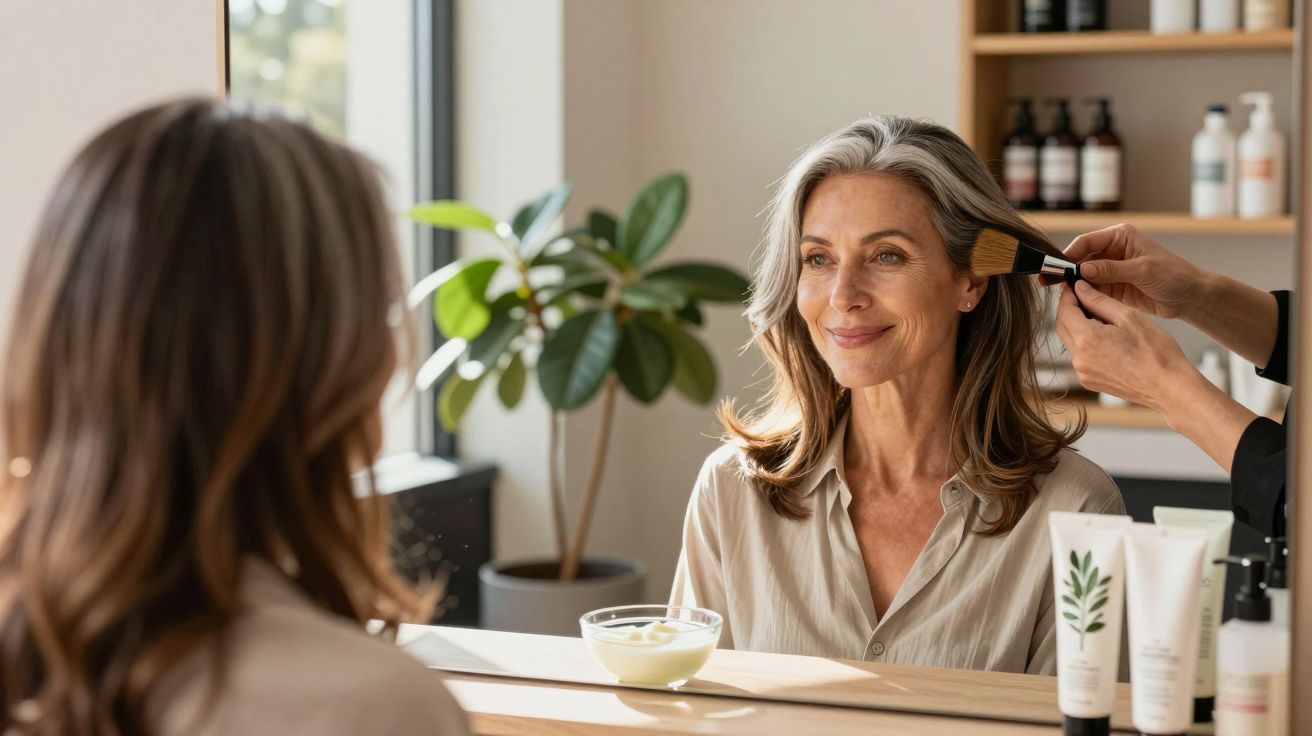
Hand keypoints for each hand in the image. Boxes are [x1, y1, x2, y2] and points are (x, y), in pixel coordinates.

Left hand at [1053, 280, 1195, 412]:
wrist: (1169, 387)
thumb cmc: (1156, 351)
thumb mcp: (1129, 316)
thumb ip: (1099, 300)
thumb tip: (1080, 288)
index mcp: (1086, 340)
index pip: (1064, 311)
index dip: (1067, 296)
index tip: (1075, 286)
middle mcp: (1079, 359)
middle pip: (1062, 327)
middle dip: (1069, 309)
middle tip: (1085, 296)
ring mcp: (1083, 373)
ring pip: (1070, 341)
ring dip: (1077, 326)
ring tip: (1099, 316)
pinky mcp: (1090, 381)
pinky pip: (1080, 356)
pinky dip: (1085, 342)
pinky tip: (1104, 336)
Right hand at [1063, 224, 1204, 319]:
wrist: (1189, 296)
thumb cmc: (1174, 275)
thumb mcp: (1143, 270)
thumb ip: (1112, 269)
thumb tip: (1083, 269)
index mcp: (1120, 237)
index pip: (1087, 242)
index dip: (1070, 253)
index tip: (1056, 266)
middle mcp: (1112, 251)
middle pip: (1080, 259)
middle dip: (1065, 270)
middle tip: (1046, 281)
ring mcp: (1110, 270)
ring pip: (1083, 276)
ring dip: (1071, 285)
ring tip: (1057, 294)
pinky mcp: (1112, 287)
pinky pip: (1091, 290)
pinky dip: (1082, 296)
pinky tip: (1072, 302)